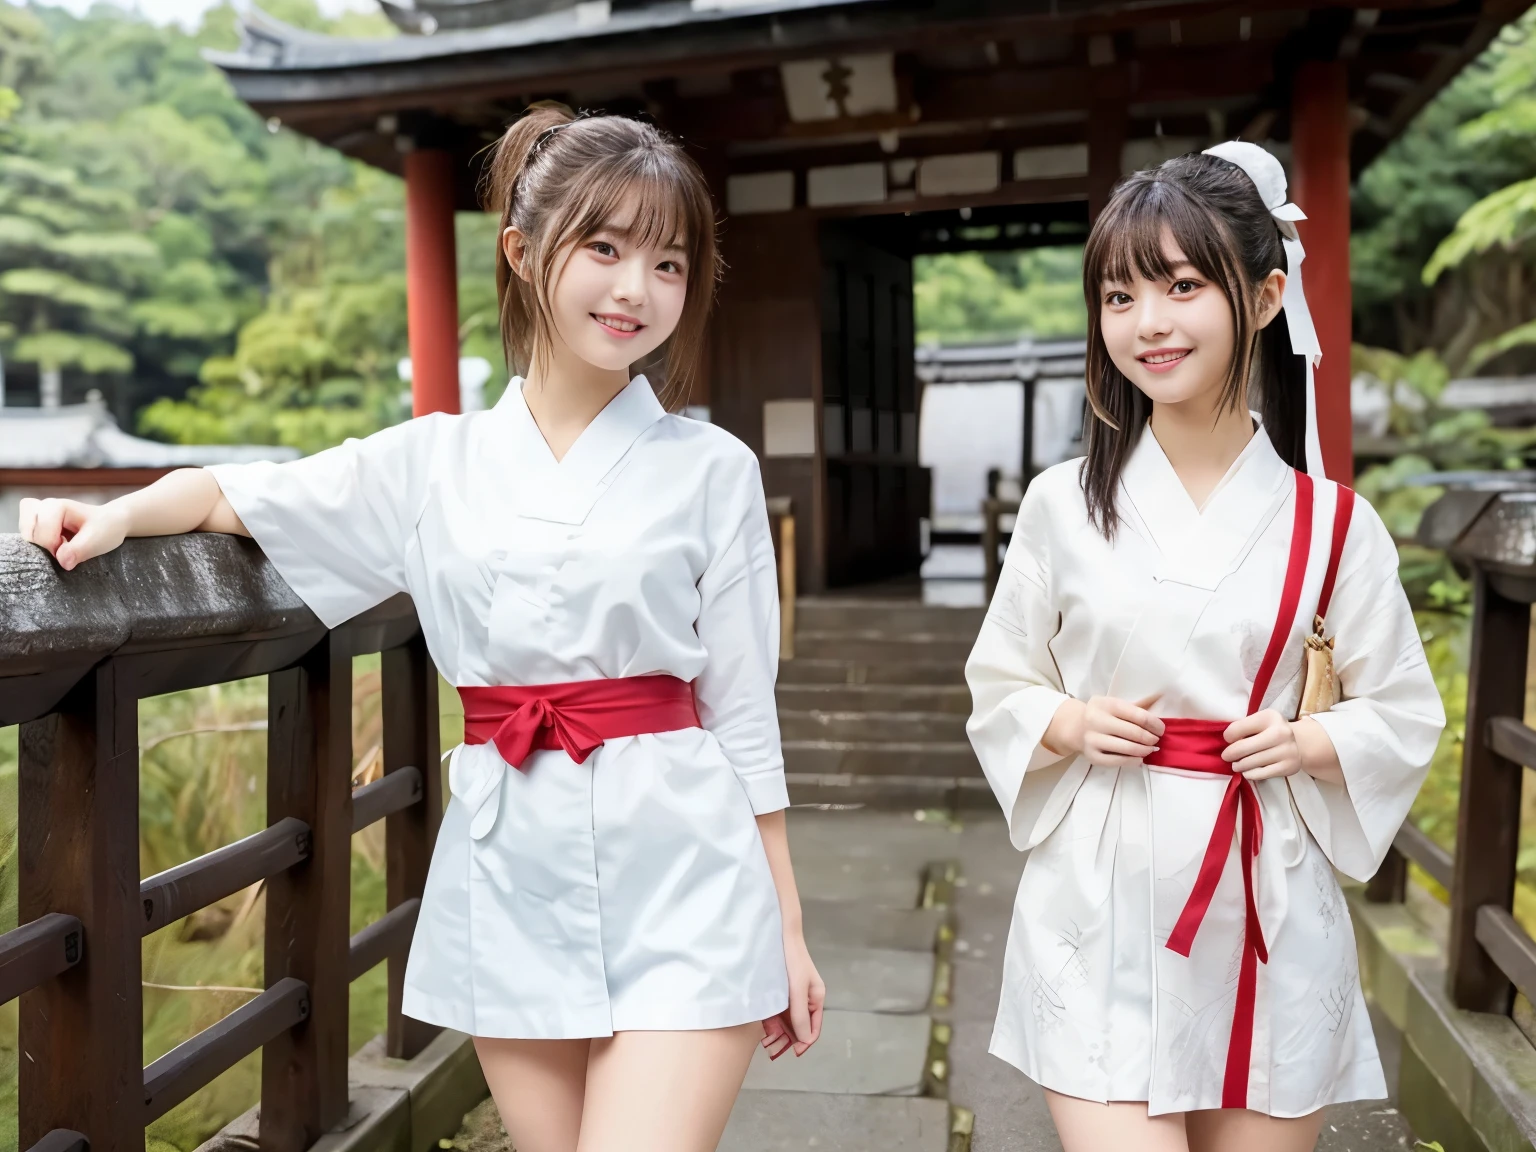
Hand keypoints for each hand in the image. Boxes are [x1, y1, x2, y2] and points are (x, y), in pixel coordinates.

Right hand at [17, 498, 128, 570]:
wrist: (111, 523)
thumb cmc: (106, 528)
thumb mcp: (97, 540)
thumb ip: (78, 550)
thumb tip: (62, 562)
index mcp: (57, 507)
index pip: (41, 533)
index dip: (53, 548)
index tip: (69, 551)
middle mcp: (43, 506)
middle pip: (27, 532)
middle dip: (42, 546)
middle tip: (62, 548)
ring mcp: (38, 513)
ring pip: (25, 533)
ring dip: (39, 545)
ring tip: (60, 545)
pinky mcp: (36, 522)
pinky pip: (28, 535)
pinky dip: (38, 543)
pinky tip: (55, 544)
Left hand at [762, 929, 823, 1058]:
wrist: (780, 934)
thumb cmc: (793, 960)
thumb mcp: (797, 989)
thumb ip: (800, 1014)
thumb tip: (805, 1039)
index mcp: (816, 997)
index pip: (814, 1027)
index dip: (805, 1042)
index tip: (794, 1052)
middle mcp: (806, 998)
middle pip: (800, 1025)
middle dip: (790, 1037)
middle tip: (775, 1047)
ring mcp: (793, 994)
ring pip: (788, 1019)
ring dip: (780, 1029)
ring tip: (768, 1037)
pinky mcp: (781, 990)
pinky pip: (779, 1009)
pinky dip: (773, 1018)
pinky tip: (764, 1022)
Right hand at [1044, 695, 1163, 765]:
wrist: (1075, 727)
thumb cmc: (1103, 715)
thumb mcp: (1116, 704)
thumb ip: (1138, 704)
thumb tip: (1161, 697)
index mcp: (1106, 704)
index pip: (1138, 715)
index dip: (1155, 724)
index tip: (1161, 729)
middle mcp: (1097, 721)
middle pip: (1135, 733)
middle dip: (1151, 738)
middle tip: (1156, 740)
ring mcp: (1093, 739)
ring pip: (1128, 748)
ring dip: (1145, 750)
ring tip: (1150, 749)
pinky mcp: (1092, 756)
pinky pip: (1118, 761)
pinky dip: (1133, 760)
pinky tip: (1139, 758)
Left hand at [1222, 709, 1302, 779]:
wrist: (1298, 743)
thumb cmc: (1269, 731)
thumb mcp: (1258, 722)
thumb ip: (1242, 728)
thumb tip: (1227, 742)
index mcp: (1269, 717)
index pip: (1237, 728)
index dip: (1228, 736)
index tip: (1228, 740)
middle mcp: (1281, 732)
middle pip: (1243, 748)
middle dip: (1230, 754)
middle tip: (1226, 756)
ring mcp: (1287, 750)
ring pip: (1250, 763)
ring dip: (1238, 765)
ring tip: (1236, 765)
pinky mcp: (1288, 767)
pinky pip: (1260, 774)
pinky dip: (1249, 774)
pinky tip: (1247, 771)